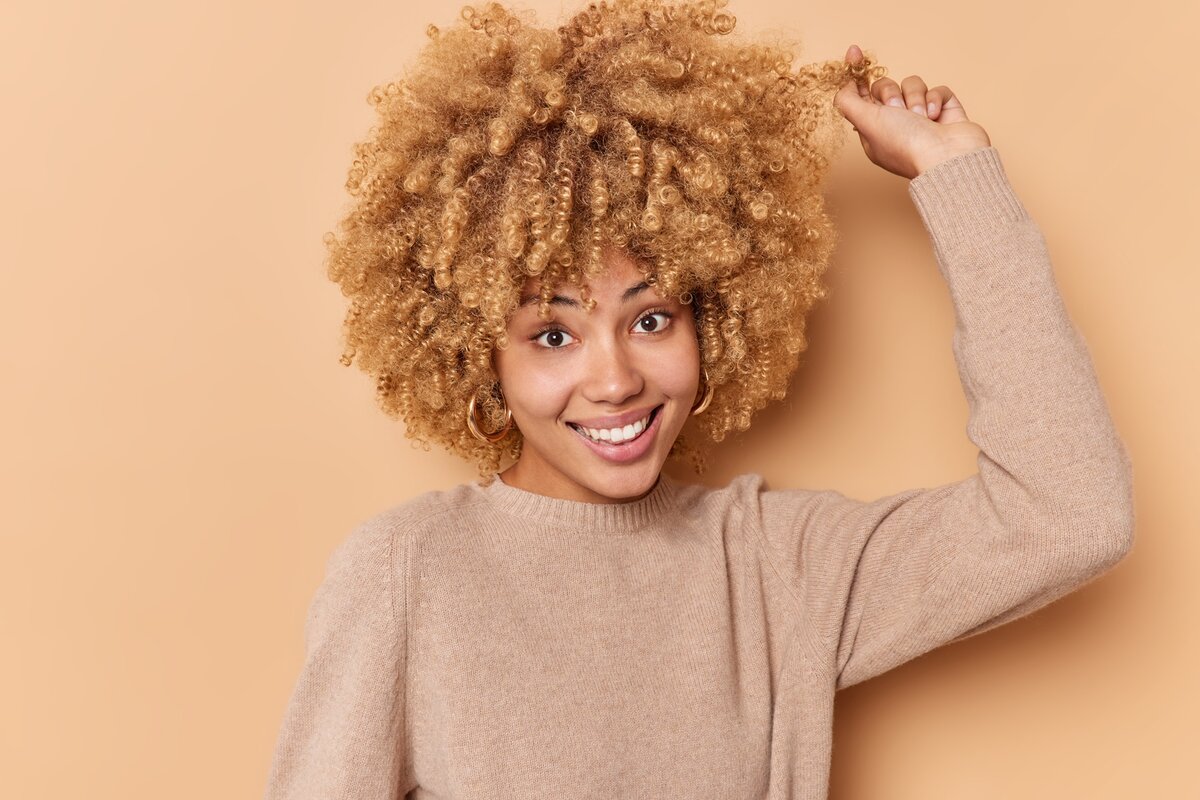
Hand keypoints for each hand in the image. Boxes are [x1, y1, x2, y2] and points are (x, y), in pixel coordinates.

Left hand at [833, 45, 991, 178]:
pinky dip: (937, 99)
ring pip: (912, 85)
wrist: (948, 157)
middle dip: (891, 94)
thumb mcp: (866, 122)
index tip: (854, 52)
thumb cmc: (905, 144)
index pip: (861, 98)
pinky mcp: (945, 111)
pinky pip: (937, 89)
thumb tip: (843, 86)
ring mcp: (922, 118)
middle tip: (897, 110)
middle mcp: (896, 125)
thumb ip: (848, 102)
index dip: (857, 76)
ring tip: (922, 119)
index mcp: (874, 131)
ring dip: (915, 99)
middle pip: (886, 86)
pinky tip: (936, 116)